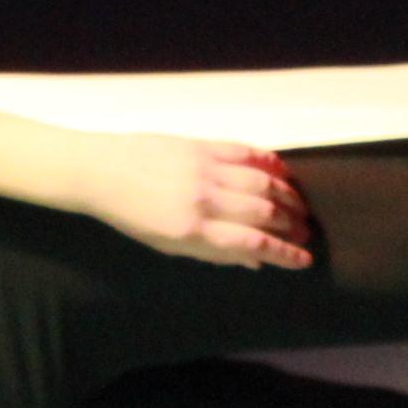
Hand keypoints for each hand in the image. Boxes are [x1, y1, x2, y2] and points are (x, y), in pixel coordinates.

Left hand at [77, 134, 314, 268]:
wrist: (99, 171)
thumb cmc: (131, 215)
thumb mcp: (168, 245)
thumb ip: (214, 252)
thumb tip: (256, 261)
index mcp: (193, 231)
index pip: (252, 243)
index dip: (284, 253)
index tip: (305, 259)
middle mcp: (204, 201)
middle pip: (264, 212)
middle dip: (292, 225)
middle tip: (307, 231)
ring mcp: (204, 170)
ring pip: (261, 182)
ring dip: (288, 196)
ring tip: (300, 206)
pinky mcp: (201, 145)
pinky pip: (245, 152)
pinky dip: (269, 162)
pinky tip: (283, 172)